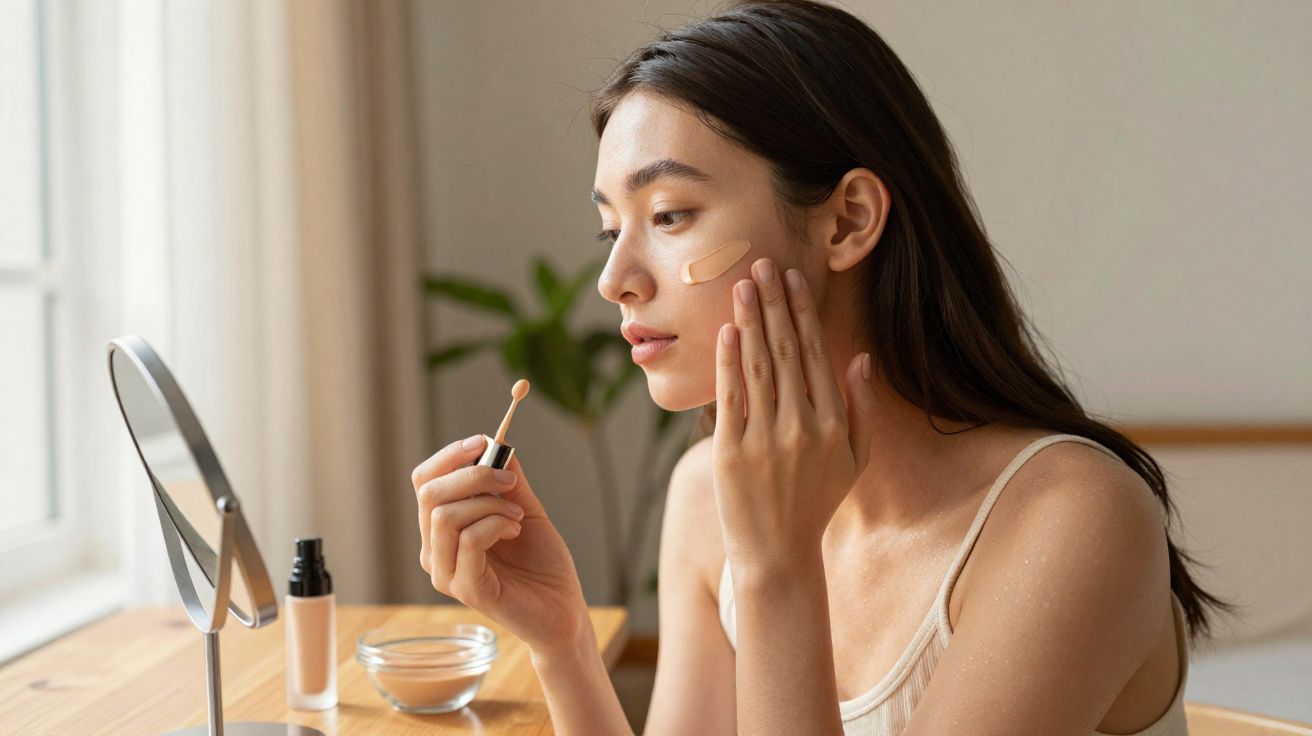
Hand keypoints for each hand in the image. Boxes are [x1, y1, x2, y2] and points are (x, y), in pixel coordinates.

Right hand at [412, 436, 587, 651]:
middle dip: (472, 474)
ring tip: (517, 515)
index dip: (449, 456)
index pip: (424, 482)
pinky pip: (469, 539)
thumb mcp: (524, 509)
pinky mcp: (466, 590)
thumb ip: (509, 480)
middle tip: (510, 479)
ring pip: (445, 516)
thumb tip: (495, 443)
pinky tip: (514, 531)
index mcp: (442, 531)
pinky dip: (496, 523)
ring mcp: (446, 574)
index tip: (483, 442)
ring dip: (489, 503)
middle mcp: (435, 552)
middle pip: (429, 494)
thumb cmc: (541, 563)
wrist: (563, 609)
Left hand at [713, 258, 876, 575]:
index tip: (793, 279)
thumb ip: (862, 408)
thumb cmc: (816, 503)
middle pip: (785, 350)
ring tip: (742, 285)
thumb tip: (861, 357)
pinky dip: (727, 360)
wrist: (778, 554)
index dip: (802, 312)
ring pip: (757, 366)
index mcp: (834, 423)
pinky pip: (730, 396)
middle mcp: (802, 426)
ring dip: (749, 320)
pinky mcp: (731, 450)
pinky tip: (726, 330)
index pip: (815, 353)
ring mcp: (765, 438)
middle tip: (762, 263)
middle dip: (774, 303)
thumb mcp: (854, 459)